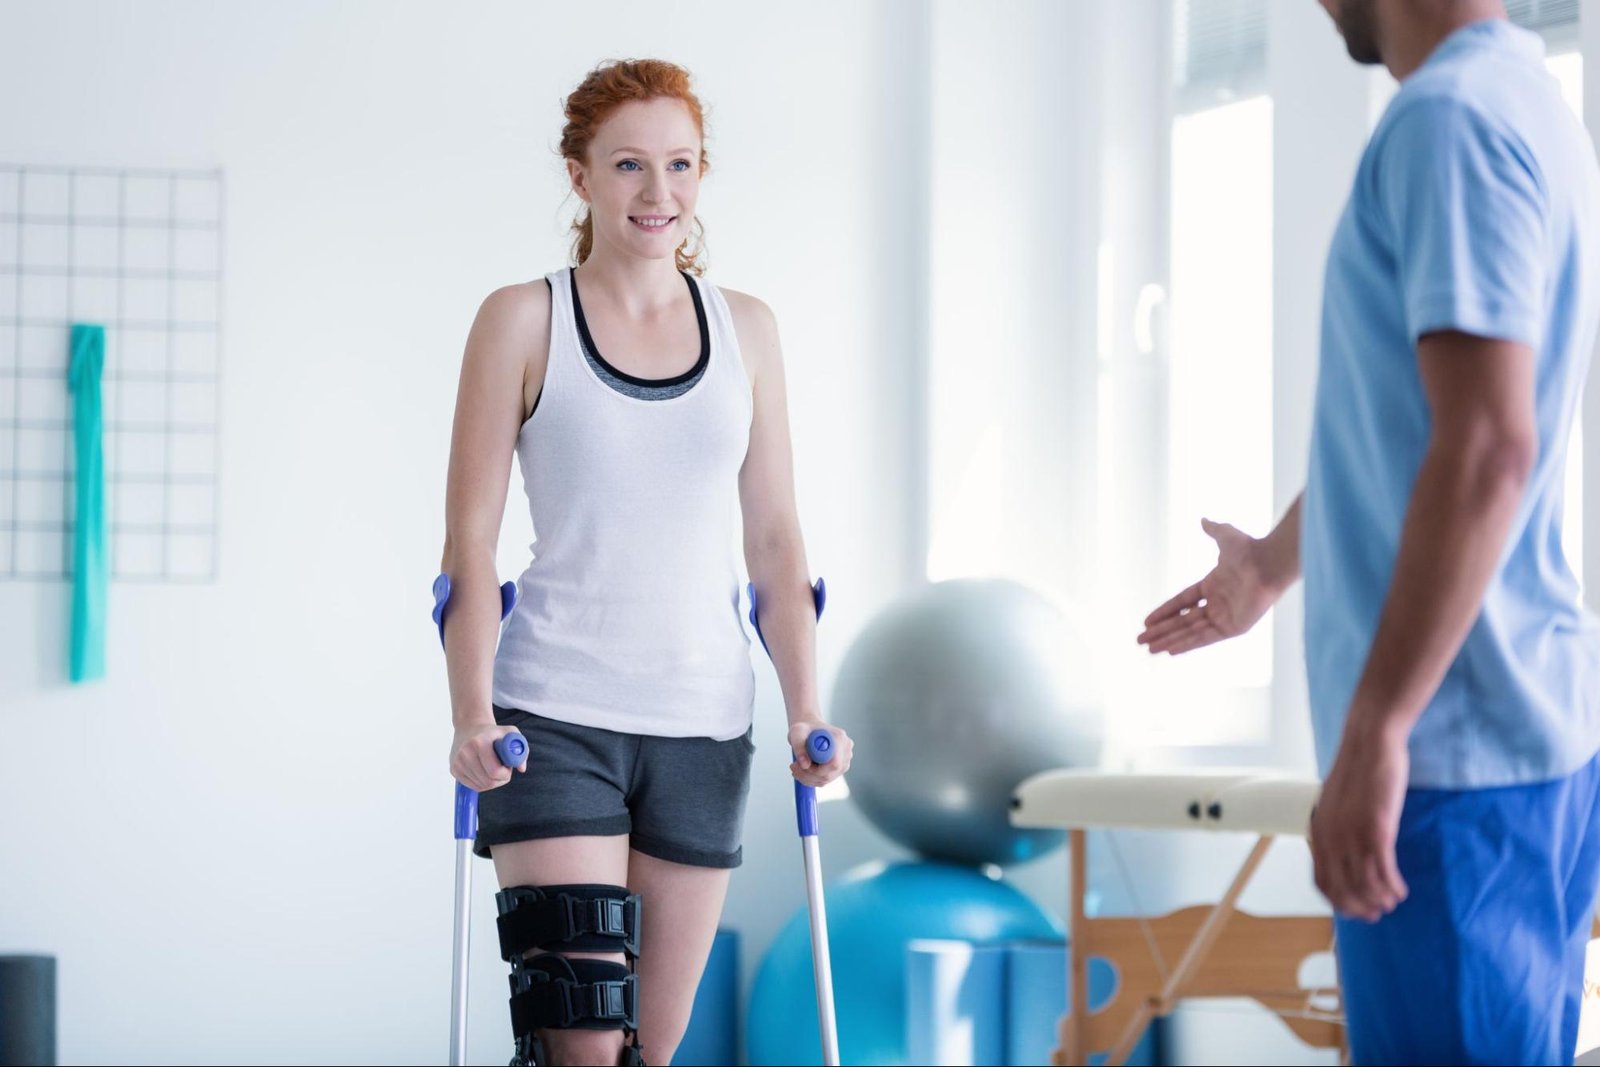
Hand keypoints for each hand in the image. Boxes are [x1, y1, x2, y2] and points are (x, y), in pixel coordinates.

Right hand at [450, 723, 528, 791]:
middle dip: (500, 780)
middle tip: (503, 770)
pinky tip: (484, 771)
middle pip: (488, 782)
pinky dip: (482, 783)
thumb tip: (521, 768)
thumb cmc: (493, 733)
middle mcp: (465, 753)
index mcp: (480, 743)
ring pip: (481, 786)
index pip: (495, 772)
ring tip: (493, 768)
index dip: (506, 774)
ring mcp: (457, 762)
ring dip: (492, 782)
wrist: (469, 728)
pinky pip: (473, 786)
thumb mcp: (510, 733)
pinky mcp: (454, 769)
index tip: (508, 767)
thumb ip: (521, 749)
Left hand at [788, 720, 851, 787]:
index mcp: (839, 738)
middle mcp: (846, 750)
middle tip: (794, 767)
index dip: (817, 770)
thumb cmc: (804, 729)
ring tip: (796, 767)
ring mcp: (845, 760)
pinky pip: (826, 780)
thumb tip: (805, 765)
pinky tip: (802, 770)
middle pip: (831, 773)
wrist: (809, 730)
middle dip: (809, 774)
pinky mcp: (840, 768)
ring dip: (808, 777)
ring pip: (827, 779)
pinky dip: (811, 779)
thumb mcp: (796, 732)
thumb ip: (799, 747)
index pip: (834, 763)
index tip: (801, 764)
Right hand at [1137, 518, 1284, 654]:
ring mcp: (1225, 617)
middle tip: (1140, 640)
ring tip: (1148, 648)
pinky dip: (1187, 645)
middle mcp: (1218, 604)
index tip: (1146, 621)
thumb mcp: (1225, 536)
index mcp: (1213, 585)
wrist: (1269, 562)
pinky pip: (1205, 638)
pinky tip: (1170, 650)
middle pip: (1182, 621)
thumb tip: (1203, 520)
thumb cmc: (1250, 548)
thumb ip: (1213, 530)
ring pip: (1190, 632)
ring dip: (1169, 641)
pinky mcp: (1234, 628)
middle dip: (1160, 631)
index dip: (1164, 612)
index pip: (1182, 602)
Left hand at [1310, 730, 1409, 921]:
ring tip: (1392, 902)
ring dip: (1380, 900)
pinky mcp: (1377, 829)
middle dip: (1360, 908)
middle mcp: (1330, 839)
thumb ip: (1335, 830)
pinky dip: (1393, 886)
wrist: (1368, 744)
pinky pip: (1384, 871)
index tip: (1355, 911)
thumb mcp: (1335, 806)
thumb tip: (1343, 855)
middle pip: (1342, 890)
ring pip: (1365, 885)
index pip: (1322, 882)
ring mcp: (1352, 835)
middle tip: (1377, 914)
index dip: (1339, 902)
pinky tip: (1401, 890)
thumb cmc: (1357, 774)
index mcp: (1317, 833)